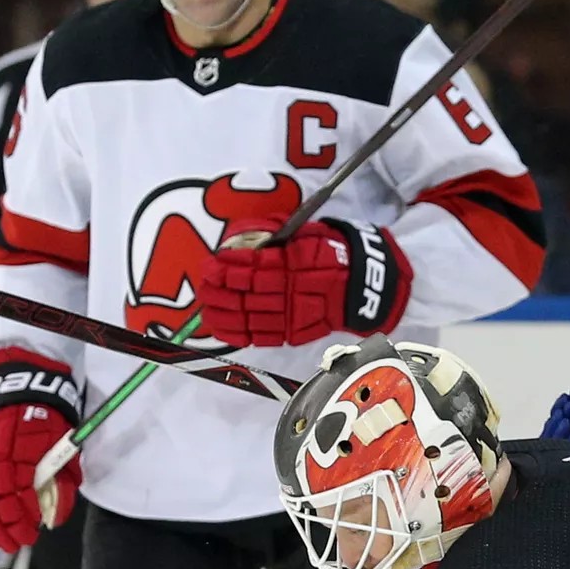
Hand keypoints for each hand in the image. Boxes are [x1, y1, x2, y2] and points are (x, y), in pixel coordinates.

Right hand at [0, 348, 81, 553]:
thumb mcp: (63, 446)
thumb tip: (54, 519)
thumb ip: (61, 482)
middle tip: (13, 545)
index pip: (18, 495)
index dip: (22, 520)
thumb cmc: (45, 419)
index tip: (31, 535)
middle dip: (3, 529)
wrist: (15, 387)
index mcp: (21, 451)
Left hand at [193, 219, 411, 347]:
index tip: (211, 264)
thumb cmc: (333, 253)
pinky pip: (262, 335)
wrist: (365, 286)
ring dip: (224, 312)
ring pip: (251, 315)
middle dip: (221, 289)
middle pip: (249, 292)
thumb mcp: (309, 233)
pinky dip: (239, 333)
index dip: (230, 267)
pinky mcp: (296, 332)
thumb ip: (278, 235)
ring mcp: (295, 314)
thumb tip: (243, 236)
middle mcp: (295, 289)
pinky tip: (221, 327)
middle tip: (204, 284)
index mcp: (299, 262)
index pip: (256, 266)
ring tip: (207, 306)